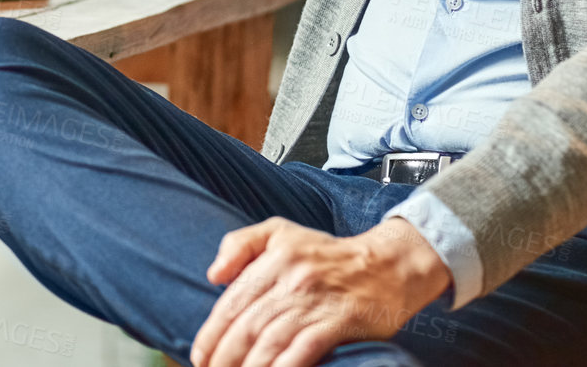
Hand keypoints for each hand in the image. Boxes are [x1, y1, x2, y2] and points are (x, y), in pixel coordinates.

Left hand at [189, 217, 451, 366]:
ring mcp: (316, 301)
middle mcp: (291, 278)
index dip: (211, 334)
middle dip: (224, 358)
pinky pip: (303, 351)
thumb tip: (214, 276)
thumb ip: (241, 244)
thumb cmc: (329, 253)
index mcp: (274, 257)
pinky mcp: (339, 321)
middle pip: (247, 326)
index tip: (198, 357)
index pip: (232, 302)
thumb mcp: (281, 232)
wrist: (388, 264)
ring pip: (270, 342)